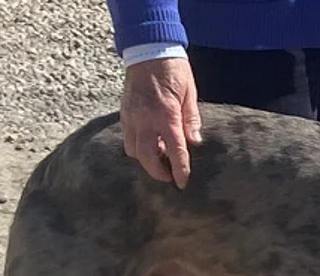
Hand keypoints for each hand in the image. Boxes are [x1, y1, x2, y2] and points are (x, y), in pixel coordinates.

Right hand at [121, 57, 202, 187]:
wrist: (149, 48)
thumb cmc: (173, 69)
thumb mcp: (190, 93)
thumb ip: (191, 120)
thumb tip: (195, 142)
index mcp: (166, 114)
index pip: (174, 150)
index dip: (179, 170)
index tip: (182, 183)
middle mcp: (145, 119)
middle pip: (147, 157)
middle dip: (157, 172)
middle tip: (169, 175)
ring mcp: (131, 116)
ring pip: (133, 150)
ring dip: (145, 159)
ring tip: (159, 156)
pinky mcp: (124, 113)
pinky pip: (127, 138)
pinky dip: (137, 146)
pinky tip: (149, 143)